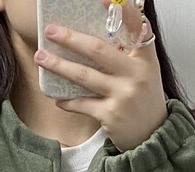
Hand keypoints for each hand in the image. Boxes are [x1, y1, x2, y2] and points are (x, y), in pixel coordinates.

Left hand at [34, 0, 167, 151]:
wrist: (153, 136)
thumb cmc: (144, 100)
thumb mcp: (146, 71)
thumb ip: (130, 50)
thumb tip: (108, 28)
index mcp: (144, 58)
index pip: (135, 26)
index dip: (121, 11)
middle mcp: (135, 74)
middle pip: (98, 50)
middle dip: (71, 39)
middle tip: (51, 30)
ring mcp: (122, 95)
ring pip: (84, 76)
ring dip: (60, 66)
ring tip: (41, 57)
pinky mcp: (110, 115)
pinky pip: (83, 104)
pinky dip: (68, 101)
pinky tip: (57, 98)